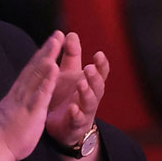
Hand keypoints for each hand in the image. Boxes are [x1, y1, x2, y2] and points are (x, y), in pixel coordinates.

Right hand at [0, 34, 61, 160]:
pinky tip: (55, 68)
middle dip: (47, 50)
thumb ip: (16, 100)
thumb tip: (19, 93)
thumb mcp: (10, 111)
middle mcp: (20, 93)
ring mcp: (25, 101)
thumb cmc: (3, 133)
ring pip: (37, 76)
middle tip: (58, 34)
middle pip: (34, 67)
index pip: (29, 71)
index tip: (50, 43)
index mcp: (17, 94)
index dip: (40, 55)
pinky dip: (48, 80)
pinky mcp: (31, 112)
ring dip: (48, 58)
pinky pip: (40, 94)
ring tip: (57, 43)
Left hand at [44, 32, 108, 149]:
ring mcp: (84, 112)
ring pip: (90, 103)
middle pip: (98, 86)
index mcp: (90, 83)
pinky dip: (76, 114)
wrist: (59, 126)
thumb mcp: (68, 74)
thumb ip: (71, 55)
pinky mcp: (74, 125)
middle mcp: (90, 97)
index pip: (101, 72)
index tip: (98, 54)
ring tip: (81, 84)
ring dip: (87, 93)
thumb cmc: (66, 96)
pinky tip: (72, 108)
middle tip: (89, 68)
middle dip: (95, 77)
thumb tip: (71, 33)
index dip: (102, 64)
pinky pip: (77, 120)